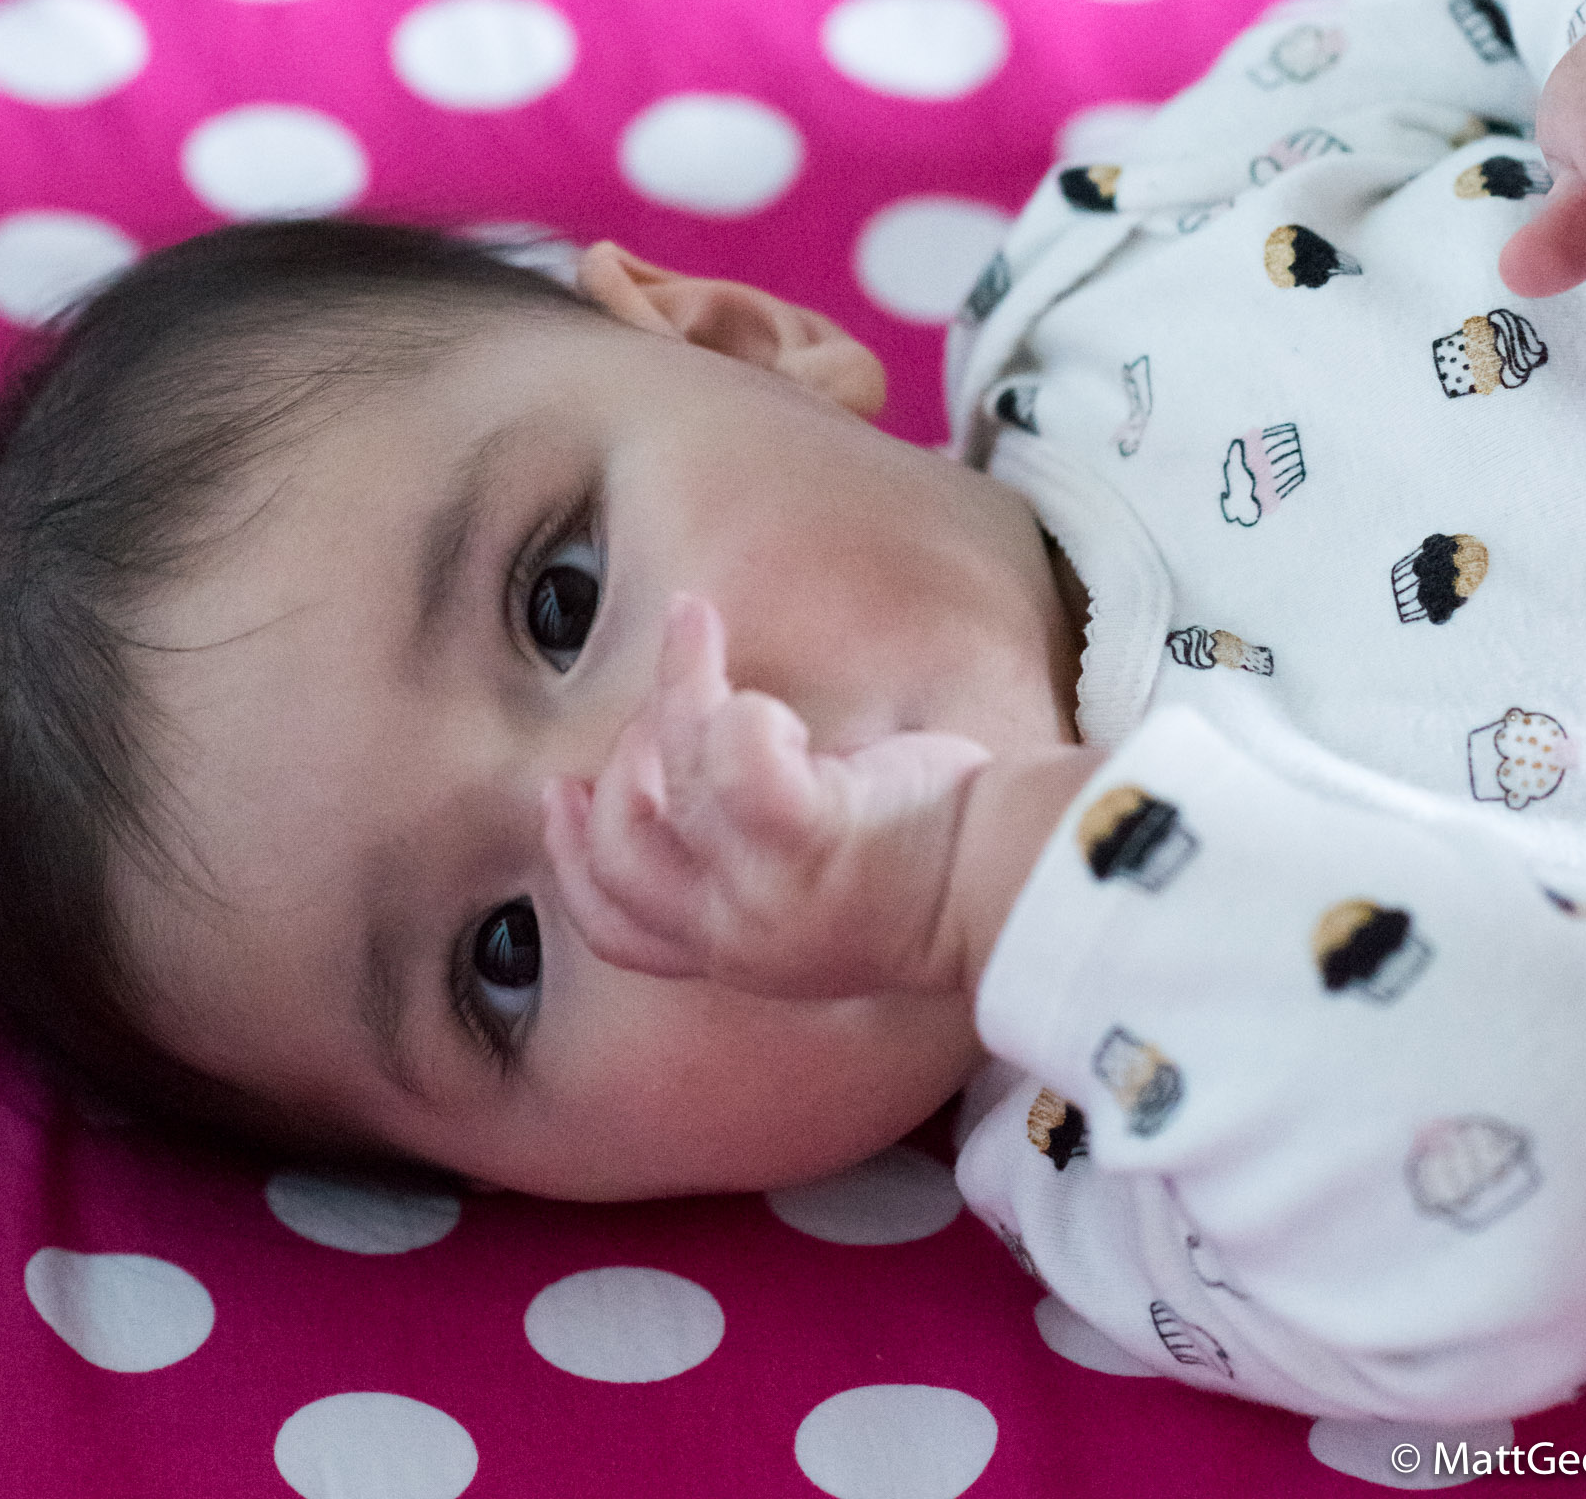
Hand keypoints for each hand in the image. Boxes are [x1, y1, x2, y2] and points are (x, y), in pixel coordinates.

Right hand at [543, 594, 1002, 1000]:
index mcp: (739, 951)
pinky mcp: (806, 839)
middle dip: (617, 770)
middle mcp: (740, 936)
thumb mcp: (823, 879)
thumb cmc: (938, 855)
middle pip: (620, 856)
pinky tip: (739, 660)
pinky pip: (727, 753)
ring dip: (672, 696)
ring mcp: (768, 893)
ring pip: (665, 788)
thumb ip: (755, 853)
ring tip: (698, 634)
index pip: (617, 928)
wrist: (1024, 877)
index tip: (561, 794)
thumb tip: (703, 774)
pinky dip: (718, 689)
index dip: (571, 860)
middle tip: (658, 708)